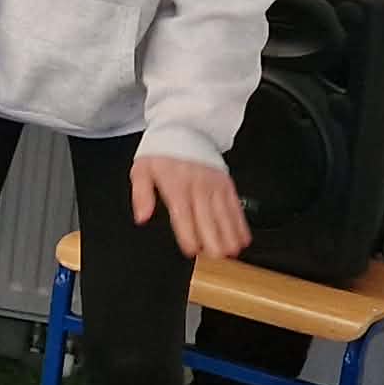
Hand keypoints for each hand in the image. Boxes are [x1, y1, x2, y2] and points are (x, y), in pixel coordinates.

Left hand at [134, 151, 251, 262]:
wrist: (185, 128)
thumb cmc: (162, 151)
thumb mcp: (142, 169)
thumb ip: (141, 194)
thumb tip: (142, 216)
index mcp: (176, 185)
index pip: (183, 214)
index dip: (188, 233)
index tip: (192, 249)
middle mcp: (197, 186)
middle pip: (207, 216)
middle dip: (213, 238)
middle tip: (217, 256)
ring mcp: (214, 185)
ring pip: (224, 213)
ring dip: (230, 233)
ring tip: (232, 251)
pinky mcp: (226, 183)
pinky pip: (235, 205)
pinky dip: (240, 222)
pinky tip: (243, 236)